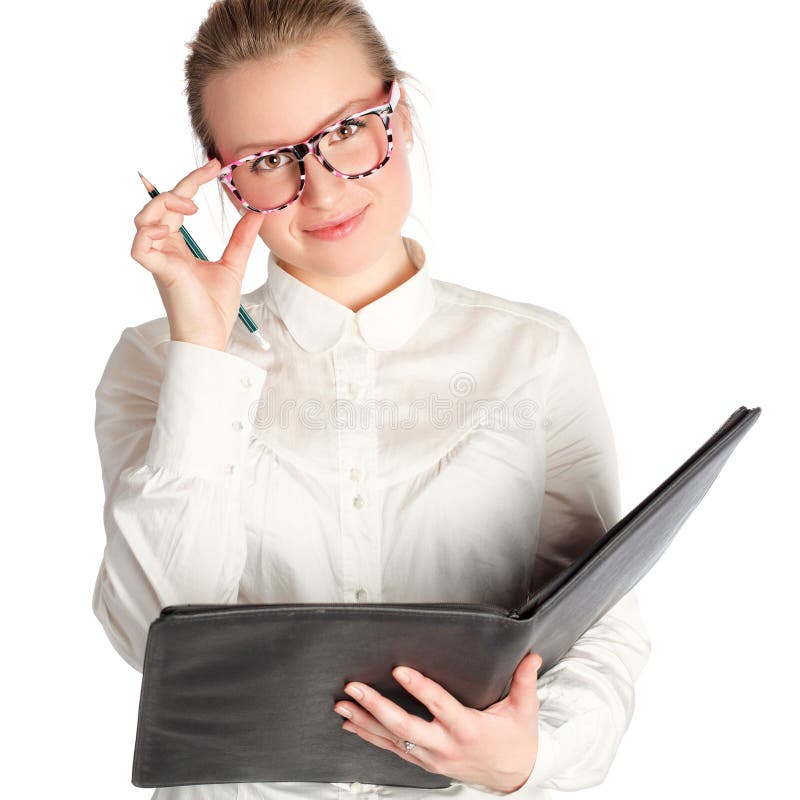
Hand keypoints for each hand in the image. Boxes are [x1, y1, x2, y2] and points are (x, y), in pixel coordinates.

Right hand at [130, 158, 263, 350]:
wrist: (212, 338)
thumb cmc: (215, 308)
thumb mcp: (233, 265)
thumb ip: (240, 239)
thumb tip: (257, 214)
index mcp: (176, 245)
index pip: (178, 204)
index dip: (192, 182)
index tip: (214, 166)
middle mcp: (163, 248)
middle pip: (160, 203)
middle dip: (184, 183)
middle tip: (211, 171)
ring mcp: (158, 259)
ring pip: (143, 218)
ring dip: (165, 203)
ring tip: (192, 207)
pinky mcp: (158, 272)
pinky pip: (140, 244)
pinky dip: (150, 231)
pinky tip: (172, 228)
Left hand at [333, 652, 543, 794]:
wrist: (513, 778)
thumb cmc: (517, 742)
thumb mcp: (525, 711)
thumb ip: (525, 681)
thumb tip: (530, 656)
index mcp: (468, 729)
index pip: (440, 706)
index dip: (420, 688)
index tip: (400, 670)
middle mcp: (446, 746)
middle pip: (405, 727)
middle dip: (376, 707)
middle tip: (354, 689)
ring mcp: (432, 757)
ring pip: (392, 740)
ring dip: (364, 722)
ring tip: (342, 705)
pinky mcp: (425, 762)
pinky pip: (392, 749)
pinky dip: (369, 736)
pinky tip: (352, 725)